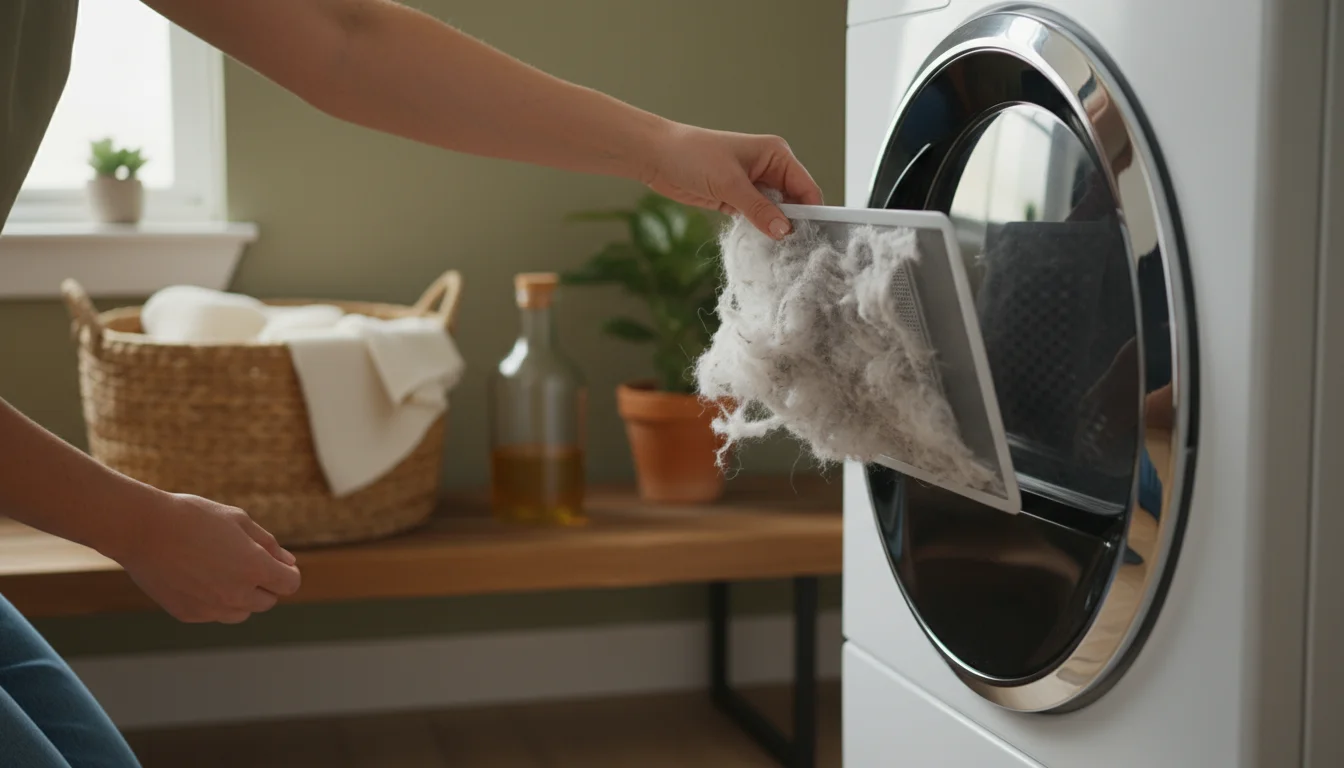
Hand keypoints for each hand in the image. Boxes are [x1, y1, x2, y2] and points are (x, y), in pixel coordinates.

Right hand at [110, 493, 301, 623]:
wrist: (142, 529)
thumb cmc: (193, 517)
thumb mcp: (238, 520)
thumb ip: (268, 544)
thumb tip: (288, 563)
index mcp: (254, 568)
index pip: (289, 584)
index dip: (287, 572)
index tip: (277, 562)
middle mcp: (236, 594)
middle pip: (268, 601)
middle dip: (264, 583)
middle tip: (243, 560)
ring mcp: (211, 609)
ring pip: (242, 612)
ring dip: (241, 597)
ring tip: (220, 569)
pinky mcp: (189, 615)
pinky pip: (213, 614)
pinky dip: (214, 601)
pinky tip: (198, 577)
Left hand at [642, 122, 823, 239]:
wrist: (657, 157)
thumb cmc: (693, 156)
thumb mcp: (729, 184)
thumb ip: (759, 209)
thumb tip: (785, 231)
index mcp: (776, 154)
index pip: (806, 187)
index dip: (811, 212)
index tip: (812, 238)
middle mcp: (769, 168)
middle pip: (793, 202)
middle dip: (793, 224)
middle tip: (794, 251)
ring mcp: (753, 185)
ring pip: (775, 213)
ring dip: (775, 230)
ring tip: (780, 253)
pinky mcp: (737, 199)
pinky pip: (757, 219)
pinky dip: (759, 231)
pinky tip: (762, 247)